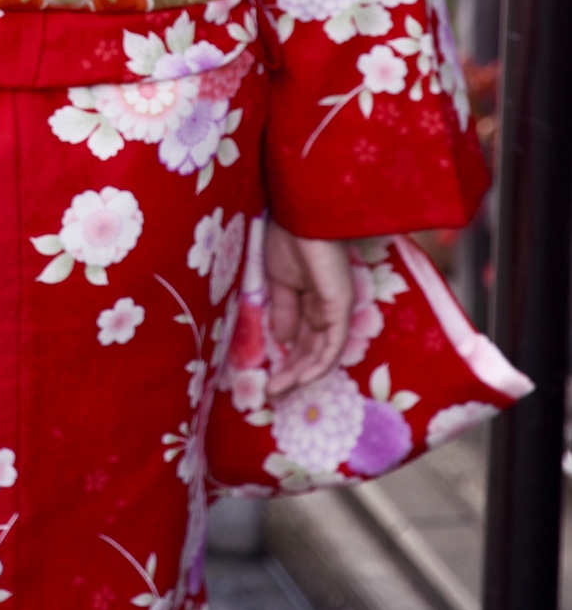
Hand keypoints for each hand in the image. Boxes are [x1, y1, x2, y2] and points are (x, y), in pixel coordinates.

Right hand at [264, 223, 352, 397]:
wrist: (296, 216)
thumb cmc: (285, 238)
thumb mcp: (277, 281)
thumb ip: (283, 311)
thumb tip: (281, 341)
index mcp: (311, 299)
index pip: (302, 338)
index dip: (286, 361)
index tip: (268, 379)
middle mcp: (326, 307)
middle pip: (312, 350)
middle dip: (292, 374)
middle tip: (272, 394)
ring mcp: (335, 308)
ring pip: (322, 353)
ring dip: (301, 375)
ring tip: (278, 391)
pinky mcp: (340, 307)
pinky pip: (332, 345)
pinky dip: (317, 365)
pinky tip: (299, 379)